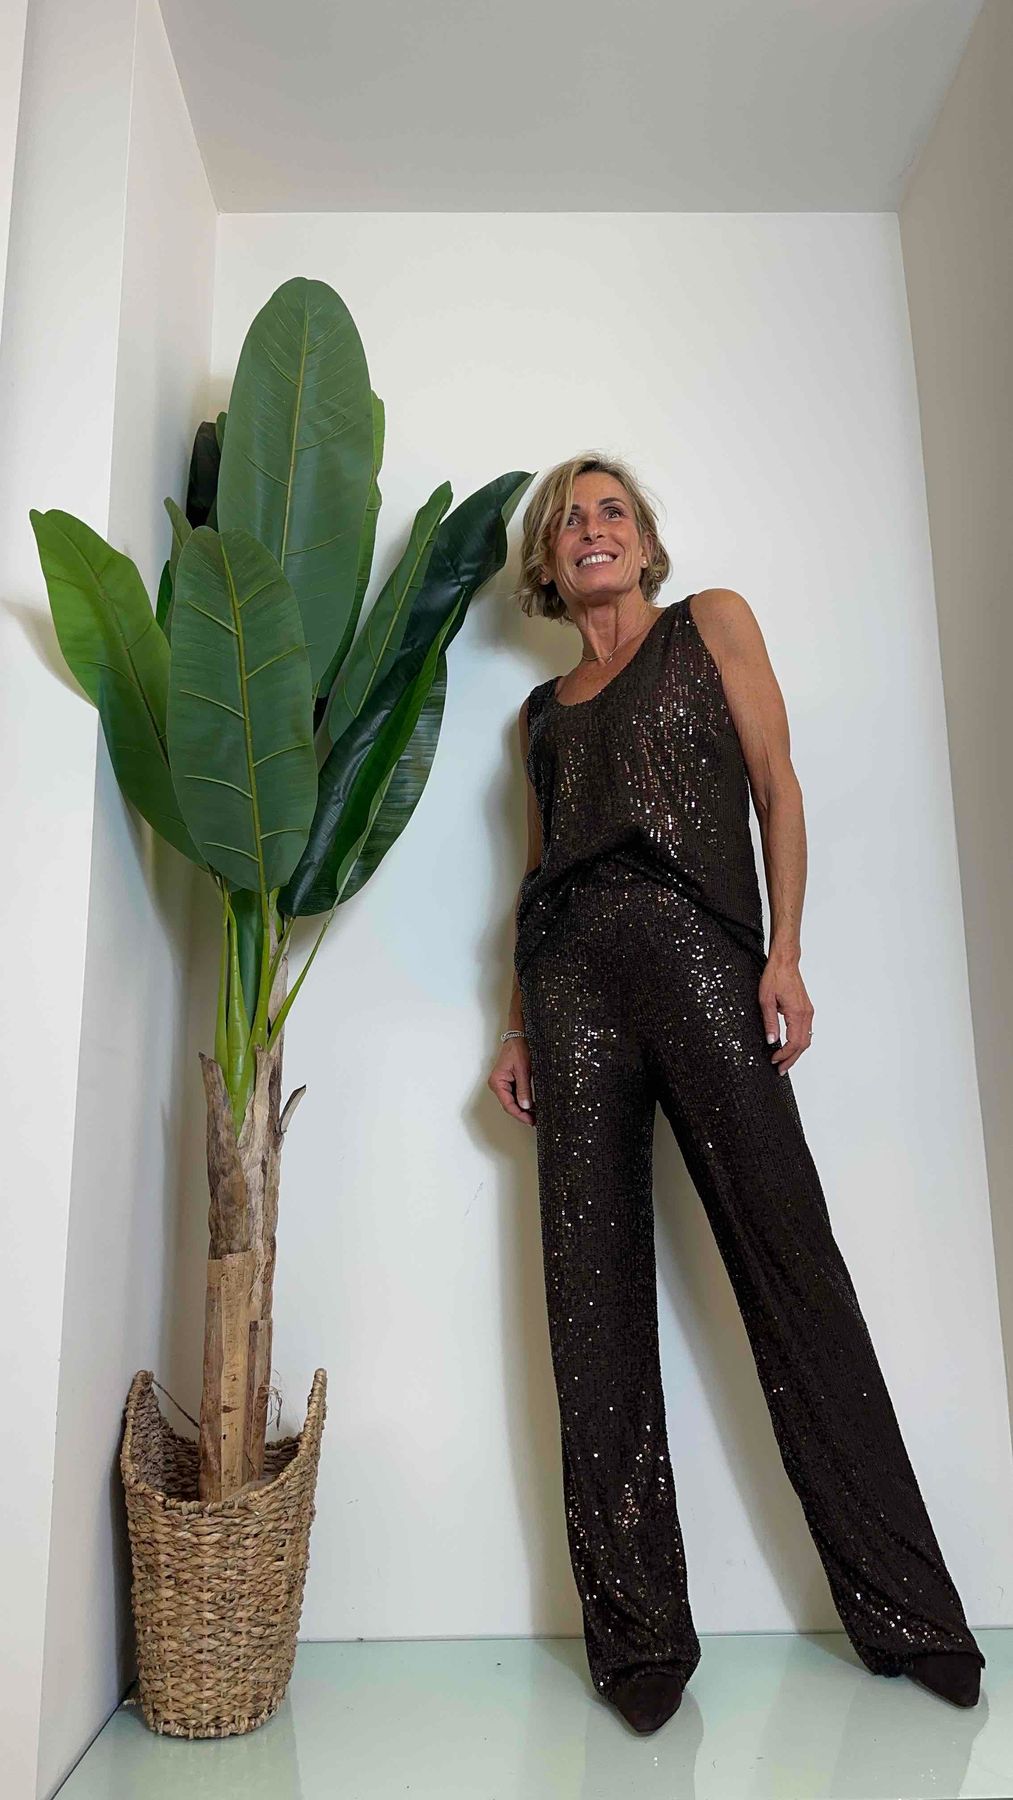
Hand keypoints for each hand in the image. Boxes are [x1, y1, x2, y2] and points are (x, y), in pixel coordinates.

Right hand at [488, 1036, 535, 1125]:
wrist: (518, 1036)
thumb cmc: (518, 1048)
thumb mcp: (523, 1070)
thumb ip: (524, 1089)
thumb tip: (526, 1106)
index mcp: (497, 1082)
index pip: (508, 1105)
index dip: (520, 1115)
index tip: (530, 1121)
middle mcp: (497, 1084)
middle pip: (509, 1105)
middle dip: (522, 1113)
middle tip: (535, 1120)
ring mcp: (502, 1083)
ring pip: (512, 1101)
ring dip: (523, 1108)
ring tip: (535, 1115)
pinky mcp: (508, 1081)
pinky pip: (514, 1094)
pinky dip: (522, 1100)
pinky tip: (531, 1105)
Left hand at [758, 953, 813, 1076]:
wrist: (785, 962)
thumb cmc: (774, 977)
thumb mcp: (765, 1000)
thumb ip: (770, 1022)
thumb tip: (772, 1041)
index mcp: (797, 1013)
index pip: (794, 1042)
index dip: (784, 1054)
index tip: (773, 1060)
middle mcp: (806, 1014)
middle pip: (803, 1045)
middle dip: (791, 1059)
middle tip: (780, 1069)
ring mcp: (808, 1012)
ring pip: (806, 1039)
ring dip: (796, 1052)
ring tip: (784, 1061)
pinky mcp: (806, 1009)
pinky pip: (806, 1031)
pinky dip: (799, 1042)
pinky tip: (790, 1047)